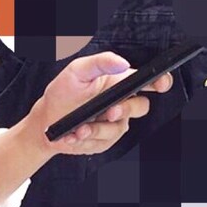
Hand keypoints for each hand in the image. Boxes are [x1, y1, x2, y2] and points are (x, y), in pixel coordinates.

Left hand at [31, 51, 173, 156]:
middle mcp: (121, 104)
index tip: (160, 84)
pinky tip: (72, 136)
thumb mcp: (77, 71)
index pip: (147, 82)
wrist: (46, 122)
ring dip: (97, 130)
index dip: (160, 82)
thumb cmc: (63, 92)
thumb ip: (99, 62)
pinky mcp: (104, 142)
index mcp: (119, 83)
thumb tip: (121, 62)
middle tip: (110, 112)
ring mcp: (114, 124)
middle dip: (126, 109)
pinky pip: (101, 143)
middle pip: (141, 107)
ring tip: (78, 129)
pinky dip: (85, 140)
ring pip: (118, 129)